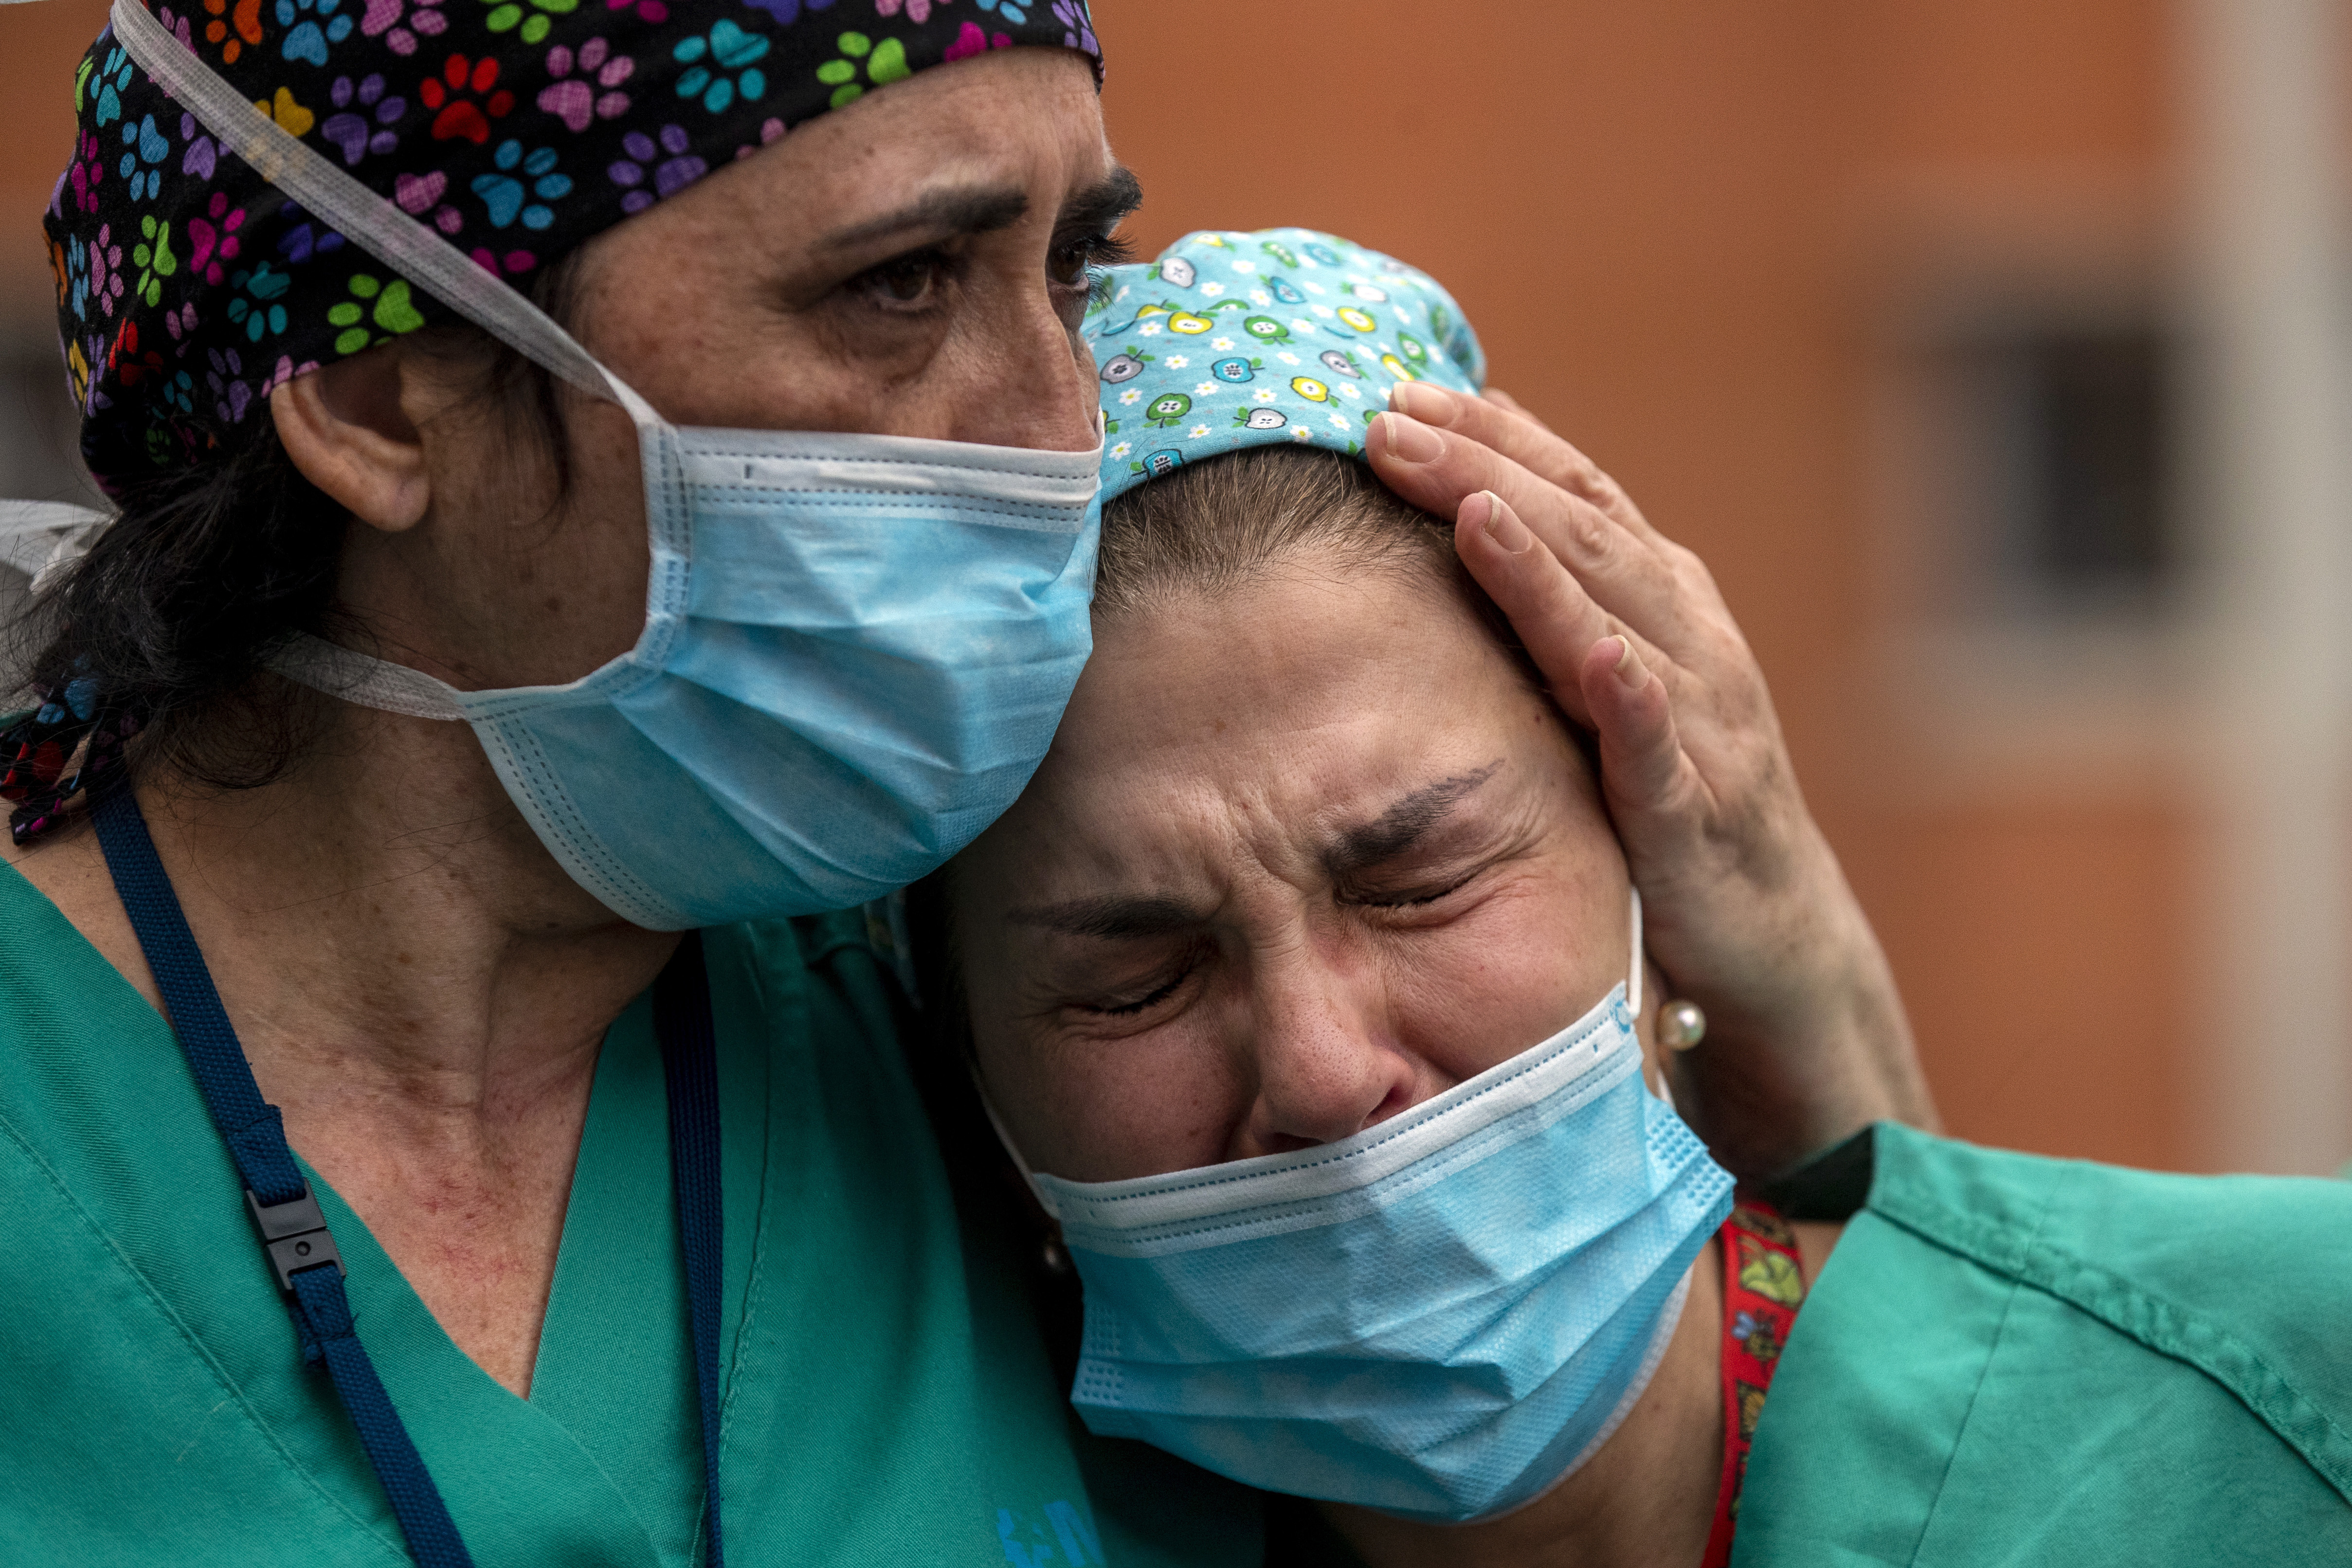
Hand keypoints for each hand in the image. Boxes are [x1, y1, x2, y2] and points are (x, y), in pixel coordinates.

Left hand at [1367, 381, 1934, 1176]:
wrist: (1771, 940)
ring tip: (1472, 505)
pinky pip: (1663, 754)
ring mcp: (1701, 724)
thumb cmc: (1671, 798)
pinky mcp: (1698, 817)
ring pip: (1618, 621)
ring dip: (1547, 560)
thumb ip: (1555, 598)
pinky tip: (1601, 660)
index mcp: (1659, 603)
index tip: (1398, 388)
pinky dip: (1635, 701)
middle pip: (1581, 534)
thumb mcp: (1608, 682)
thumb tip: (1472, 498)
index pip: (1572, 493)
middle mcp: (1687, 641)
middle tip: (1389, 420)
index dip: (1491, 434)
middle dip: (1485, 469)